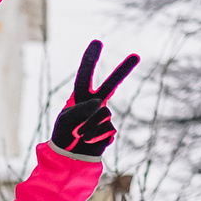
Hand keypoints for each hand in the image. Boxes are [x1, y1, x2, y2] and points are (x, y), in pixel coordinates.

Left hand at [50, 41, 139, 158]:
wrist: (70, 158)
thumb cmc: (64, 136)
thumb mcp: (66, 120)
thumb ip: (80, 109)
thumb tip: (100, 104)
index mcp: (80, 97)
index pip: (86, 75)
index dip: (91, 59)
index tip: (97, 42)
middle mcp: (94, 104)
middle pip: (111, 84)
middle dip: (123, 70)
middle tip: (136, 55)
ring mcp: (103, 116)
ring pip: (103, 114)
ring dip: (89, 126)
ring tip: (79, 135)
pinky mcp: (109, 130)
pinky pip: (106, 128)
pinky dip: (95, 136)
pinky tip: (89, 141)